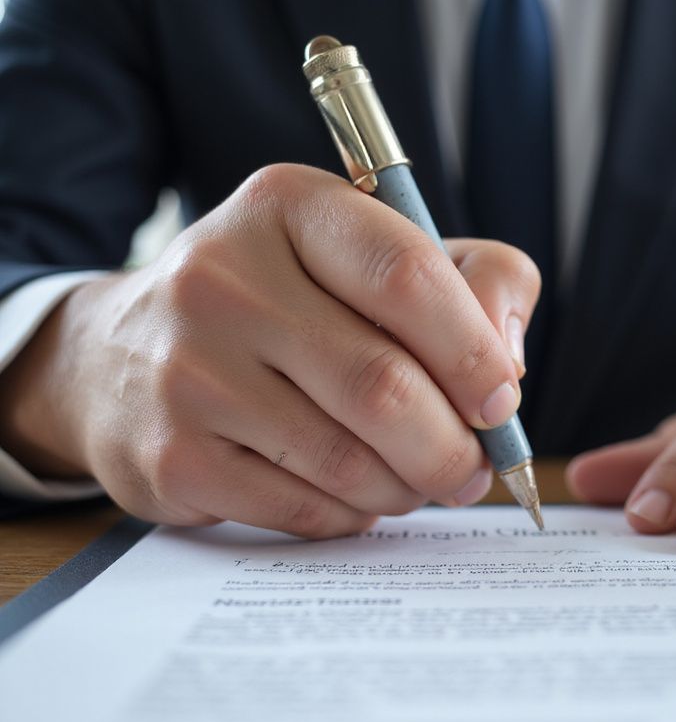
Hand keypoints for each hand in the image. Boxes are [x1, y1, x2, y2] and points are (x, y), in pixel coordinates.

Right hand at [0, 164, 538, 536]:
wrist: (122, 355)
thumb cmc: (286, 304)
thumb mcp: (375, 256)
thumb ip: (473, 281)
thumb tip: (507, 368)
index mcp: (290, 207)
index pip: (405, 274)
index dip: (472, 350)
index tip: (501, 399)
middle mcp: (223, 277)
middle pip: (382, 385)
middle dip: (453, 446)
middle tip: (475, 467)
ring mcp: (188, 370)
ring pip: (348, 461)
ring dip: (407, 487)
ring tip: (417, 478)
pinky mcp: (171, 456)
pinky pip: (304, 509)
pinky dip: (353, 513)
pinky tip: (353, 493)